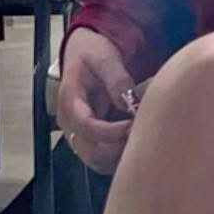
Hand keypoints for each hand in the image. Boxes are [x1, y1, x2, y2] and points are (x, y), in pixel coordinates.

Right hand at [56, 27, 136, 173]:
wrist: (85, 52)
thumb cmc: (93, 53)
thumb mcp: (105, 58)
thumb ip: (117, 80)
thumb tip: (129, 103)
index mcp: (70, 101)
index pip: (86, 126)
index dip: (110, 132)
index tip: (132, 125)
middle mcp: (70, 123)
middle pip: (90, 151)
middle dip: (118, 148)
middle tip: (144, 134)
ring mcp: (79, 133)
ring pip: (98, 160)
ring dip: (120, 156)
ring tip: (143, 140)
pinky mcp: (90, 139)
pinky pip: (104, 158)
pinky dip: (120, 157)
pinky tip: (138, 142)